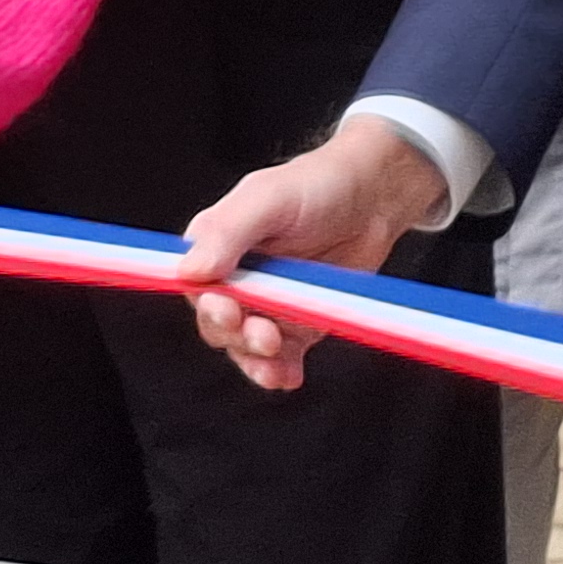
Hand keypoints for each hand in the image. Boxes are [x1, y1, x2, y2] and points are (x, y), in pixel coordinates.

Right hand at [175, 115, 457, 387]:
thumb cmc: (316, 187)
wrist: (371, 200)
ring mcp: (266, 307)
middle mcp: (235, 281)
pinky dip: (281, 371)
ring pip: (246, 349)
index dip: (208, 306)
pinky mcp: (297, 326)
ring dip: (256, 361)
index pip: (196, 288)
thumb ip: (227, 232)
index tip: (229, 312)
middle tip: (263, 334)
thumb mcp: (267, 199)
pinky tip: (288, 376)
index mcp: (215, 247)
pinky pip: (281, 358)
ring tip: (276, 362)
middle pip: (218, 325)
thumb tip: (191, 271)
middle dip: (236, 336)